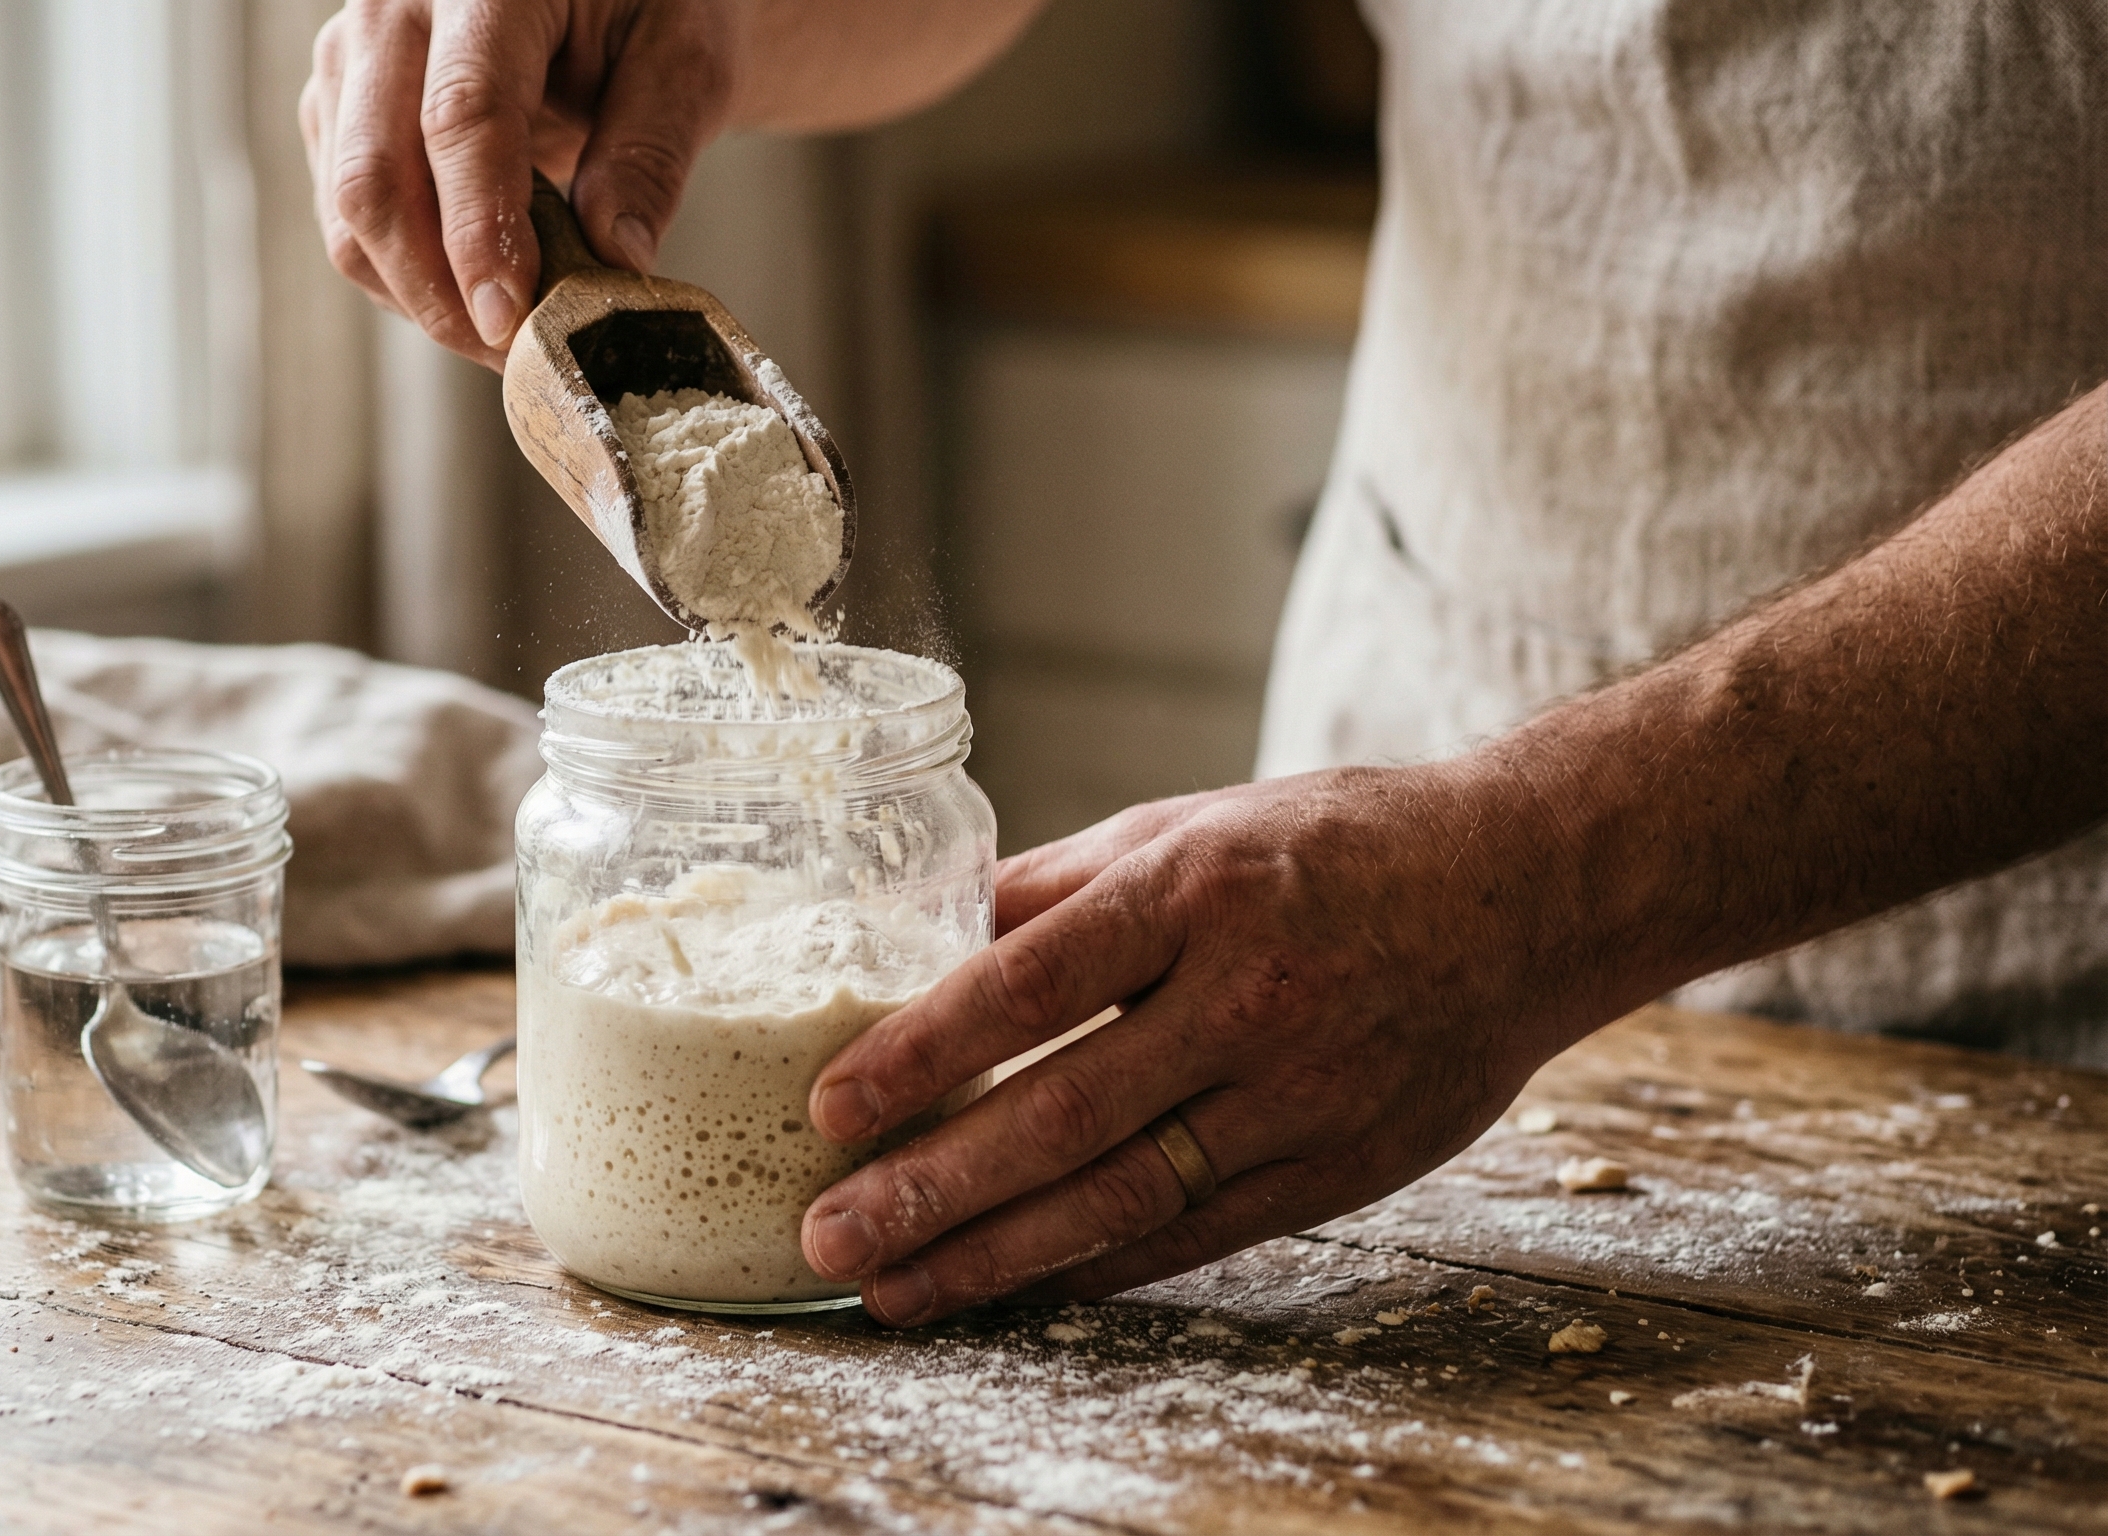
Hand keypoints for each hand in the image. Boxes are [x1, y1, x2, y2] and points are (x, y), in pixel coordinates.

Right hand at [299, 0, 741, 367]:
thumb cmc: (650, 8)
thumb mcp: (685, 60)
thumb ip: (651, 152)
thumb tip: (616, 259)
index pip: (460, 115)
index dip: (478, 229)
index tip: (510, 318)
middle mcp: (391, 11)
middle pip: (376, 176)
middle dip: (441, 290)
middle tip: (517, 354)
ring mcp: (350, 65)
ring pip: (349, 216)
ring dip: (424, 298)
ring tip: (511, 335)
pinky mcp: (339, 115)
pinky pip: (349, 225)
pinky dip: (409, 282)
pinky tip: (477, 296)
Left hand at [796, 764, 1631, 1325]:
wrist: (1526, 893)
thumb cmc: (1335, 847)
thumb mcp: (1190, 825)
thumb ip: (1059, 888)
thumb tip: (920, 932)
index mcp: (1198, 891)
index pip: (1032, 982)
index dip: (923, 1051)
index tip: (830, 1104)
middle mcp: (1247, 999)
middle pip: (1063, 1115)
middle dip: (933, 1188)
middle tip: (829, 1232)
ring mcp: (1299, 1096)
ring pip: (1122, 1198)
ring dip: (994, 1255)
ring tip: (894, 1288)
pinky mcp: (1336, 1169)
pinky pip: (1191, 1236)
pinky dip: (1092, 1267)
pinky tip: (1011, 1286)